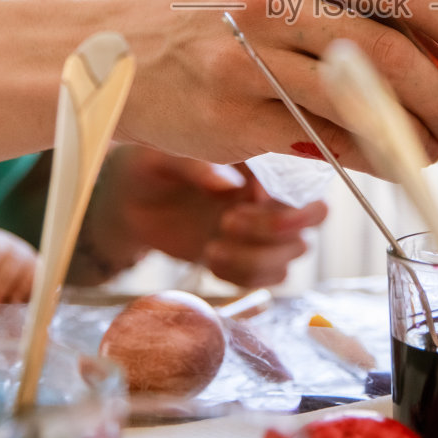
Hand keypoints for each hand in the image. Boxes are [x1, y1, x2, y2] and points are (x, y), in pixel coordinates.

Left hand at [90, 147, 328, 287]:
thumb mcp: (167, 155)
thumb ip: (199, 165)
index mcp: (264, 170)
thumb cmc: (154, 166)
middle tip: (226, 221)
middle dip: (269, 232)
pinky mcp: (240, 261)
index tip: (250, 200)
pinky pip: (263, 282)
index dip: (295, 207)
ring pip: (287, 262)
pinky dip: (240, 277)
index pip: (308, 190)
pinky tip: (209, 259)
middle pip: (305, 232)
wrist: (129, 200)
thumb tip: (229, 186)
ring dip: (253, 261)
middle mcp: (269, 203)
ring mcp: (256, 235)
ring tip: (212, 247)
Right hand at [115, 0, 437, 174]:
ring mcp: (249, 55)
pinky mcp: (234, 111)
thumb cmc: (218, 25)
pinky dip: (366, 156)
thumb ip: (349, 11)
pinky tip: (386, 162)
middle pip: (387, 46)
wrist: (119, 57)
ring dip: (412, 133)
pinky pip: (320, 140)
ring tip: (433, 149)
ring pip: (359, 99)